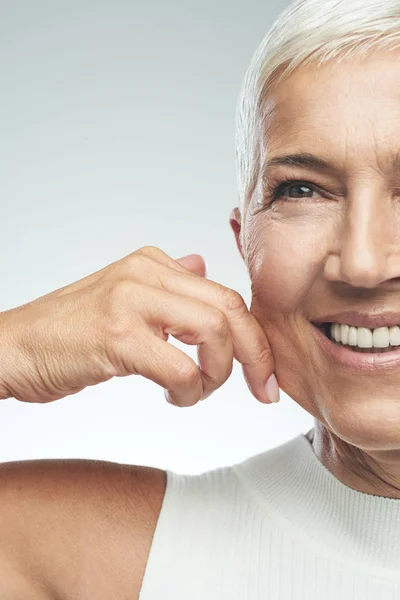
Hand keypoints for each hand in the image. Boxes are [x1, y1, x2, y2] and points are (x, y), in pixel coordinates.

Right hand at [0, 246, 277, 405]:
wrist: (13, 348)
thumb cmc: (68, 333)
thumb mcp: (122, 297)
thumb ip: (166, 283)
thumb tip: (200, 267)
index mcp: (152, 264)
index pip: (226, 295)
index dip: (254, 336)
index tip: (263, 371)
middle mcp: (145, 273)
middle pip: (230, 309)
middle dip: (256, 355)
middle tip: (262, 390)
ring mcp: (131, 301)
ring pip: (214, 332)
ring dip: (218, 373)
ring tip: (197, 391)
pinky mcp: (117, 335)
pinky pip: (181, 367)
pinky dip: (190, 390)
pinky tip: (174, 397)